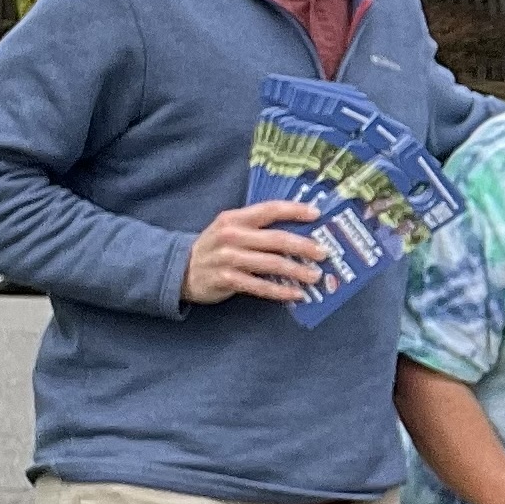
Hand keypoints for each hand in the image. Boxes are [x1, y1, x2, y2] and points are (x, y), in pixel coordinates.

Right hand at [182, 200, 330, 303]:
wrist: (180, 269)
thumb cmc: (216, 247)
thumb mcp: (231, 229)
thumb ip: (258, 227)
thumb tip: (299, 231)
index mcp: (235, 218)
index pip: (269, 209)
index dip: (294, 210)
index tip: (317, 214)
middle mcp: (231, 235)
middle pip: (275, 239)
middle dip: (303, 247)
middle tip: (324, 254)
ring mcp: (227, 258)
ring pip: (270, 264)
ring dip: (296, 271)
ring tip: (315, 276)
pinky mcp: (225, 279)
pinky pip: (258, 286)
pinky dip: (279, 291)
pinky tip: (296, 294)